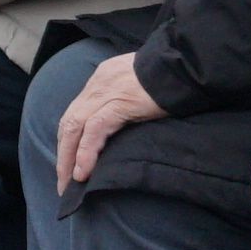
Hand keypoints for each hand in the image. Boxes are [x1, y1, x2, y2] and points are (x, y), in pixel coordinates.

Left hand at [53, 52, 161, 195]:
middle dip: (63, 154)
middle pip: (69, 122)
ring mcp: (107, 92)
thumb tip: (121, 123)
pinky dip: (86, 152)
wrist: (187, 65)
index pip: (75, 112)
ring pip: (75, 127)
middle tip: (63, 184)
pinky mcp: (120, 102)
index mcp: (102, 79)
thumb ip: (125, 100)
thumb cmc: (170, 78)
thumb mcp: (139, 85)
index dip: (68, 140)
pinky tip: (83, 172)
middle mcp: (98, 84)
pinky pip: (96, 129)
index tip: (68, 163)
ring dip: (69, 158)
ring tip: (68, 185)